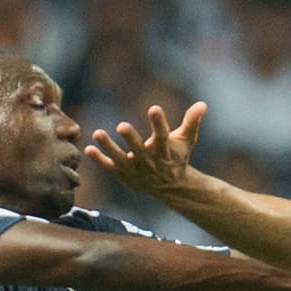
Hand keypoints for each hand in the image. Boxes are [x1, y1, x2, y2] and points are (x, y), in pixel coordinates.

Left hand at [85, 101, 207, 195]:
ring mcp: (135, 169)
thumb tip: (202, 104)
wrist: (170, 186)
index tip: (154, 108)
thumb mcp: (186, 140)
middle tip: (122, 126)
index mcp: (164, 150)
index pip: (162, 135)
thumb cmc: (177, 157)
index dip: (158, 122)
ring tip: (97, 133)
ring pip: (120, 159)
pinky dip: (99, 160)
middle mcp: (149, 161)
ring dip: (109, 147)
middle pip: (139, 150)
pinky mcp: (124, 174)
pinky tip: (88, 149)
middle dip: (131, 139)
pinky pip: (109, 167)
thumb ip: (192, 122)